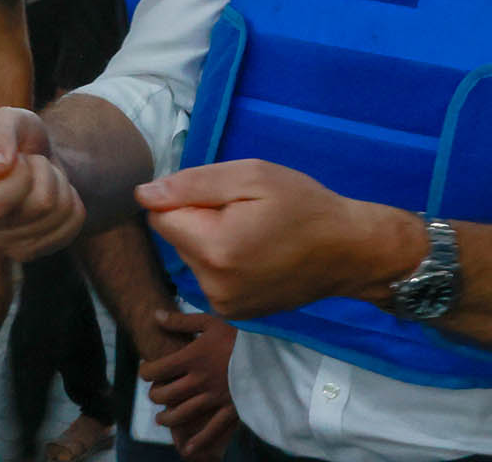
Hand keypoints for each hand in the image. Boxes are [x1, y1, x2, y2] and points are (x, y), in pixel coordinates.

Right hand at [0, 106, 84, 259]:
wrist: (34, 158)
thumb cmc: (14, 138)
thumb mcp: (6, 117)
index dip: (20, 176)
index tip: (17, 159)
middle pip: (34, 208)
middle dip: (45, 174)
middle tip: (31, 164)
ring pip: (54, 215)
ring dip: (59, 185)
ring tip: (39, 177)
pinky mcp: (24, 252)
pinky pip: (69, 228)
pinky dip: (71, 204)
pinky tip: (51, 196)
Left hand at [137, 160, 408, 318]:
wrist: (348, 251)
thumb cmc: (304, 206)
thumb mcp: (252, 177)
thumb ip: (192, 184)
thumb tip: (143, 195)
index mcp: (214, 249)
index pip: (161, 216)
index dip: (186, 197)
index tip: (223, 195)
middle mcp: (212, 286)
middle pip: (176, 238)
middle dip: (199, 219)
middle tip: (246, 212)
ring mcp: (223, 306)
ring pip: (192, 258)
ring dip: (211, 241)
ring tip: (254, 233)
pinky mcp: (233, 314)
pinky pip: (209, 277)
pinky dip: (223, 262)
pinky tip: (256, 254)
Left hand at [139, 309, 237, 460]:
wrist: (270, 348)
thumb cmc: (239, 331)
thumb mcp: (210, 321)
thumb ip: (181, 321)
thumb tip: (155, 316)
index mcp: (192, 357)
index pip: (158, 369)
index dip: (146, 371)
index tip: (146, 370)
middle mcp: (199, 380)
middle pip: (166, 394)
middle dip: (155, 395)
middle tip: (154, 393)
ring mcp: (214, 396)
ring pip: (182, 413)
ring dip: (167, 418)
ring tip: (161, 419)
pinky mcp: (230, 408)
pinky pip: (211, 428)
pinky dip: (198, 441)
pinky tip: (188, 449)